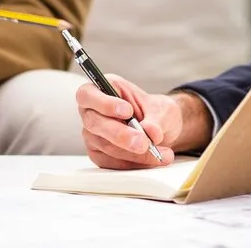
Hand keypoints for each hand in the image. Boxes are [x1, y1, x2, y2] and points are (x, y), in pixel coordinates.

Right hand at [77, 75, 207, 168]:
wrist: (162, 131)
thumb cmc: (157, 112)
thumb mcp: (163, 109)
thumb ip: (156, 119)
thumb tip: (150, 133)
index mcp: (103, 89)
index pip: (87, 94)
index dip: (104, 103)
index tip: (127, 111)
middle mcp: (93, 112)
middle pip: (94, 123)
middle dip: (120, 134)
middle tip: (143, 142)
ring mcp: (93, 135)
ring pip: (105, 145)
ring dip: (133, 153)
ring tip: (159, 153)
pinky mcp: (99, 155)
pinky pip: (112, 162)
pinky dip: (133, 163)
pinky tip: (152, 160)